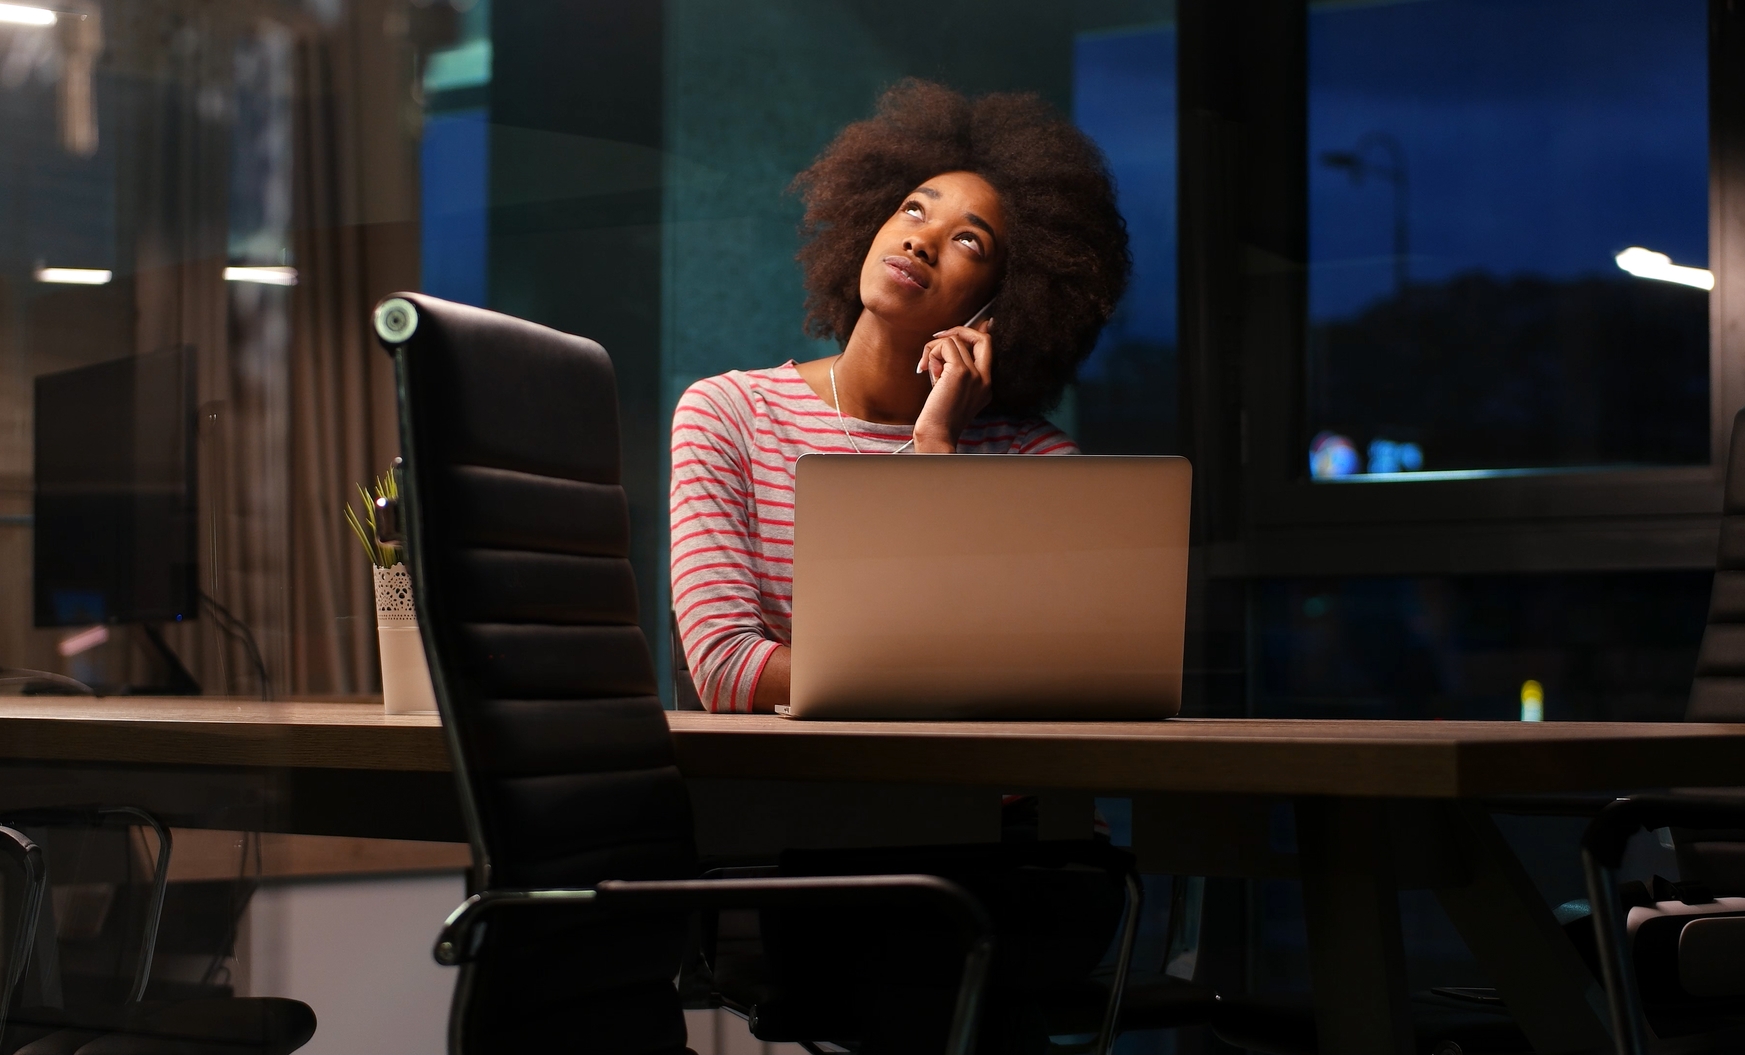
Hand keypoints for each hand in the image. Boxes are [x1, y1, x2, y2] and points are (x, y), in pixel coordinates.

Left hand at [912, 318, 992, 452]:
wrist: (937, 434)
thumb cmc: (938, 416)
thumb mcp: (951, 390)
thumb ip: (954, 369)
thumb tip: (949, 342)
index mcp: (986, 384)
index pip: (988, 347)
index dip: (973, 332)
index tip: (952, 332)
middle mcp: (985, 379)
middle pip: (983, 337)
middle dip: (959, 331)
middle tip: (938, 339)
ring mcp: (975, 374)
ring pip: (956, 340)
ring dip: (934, 349)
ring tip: (928, 368)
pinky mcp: (961, 372)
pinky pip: (945, 345)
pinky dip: (931, 353)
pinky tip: (925, 370)